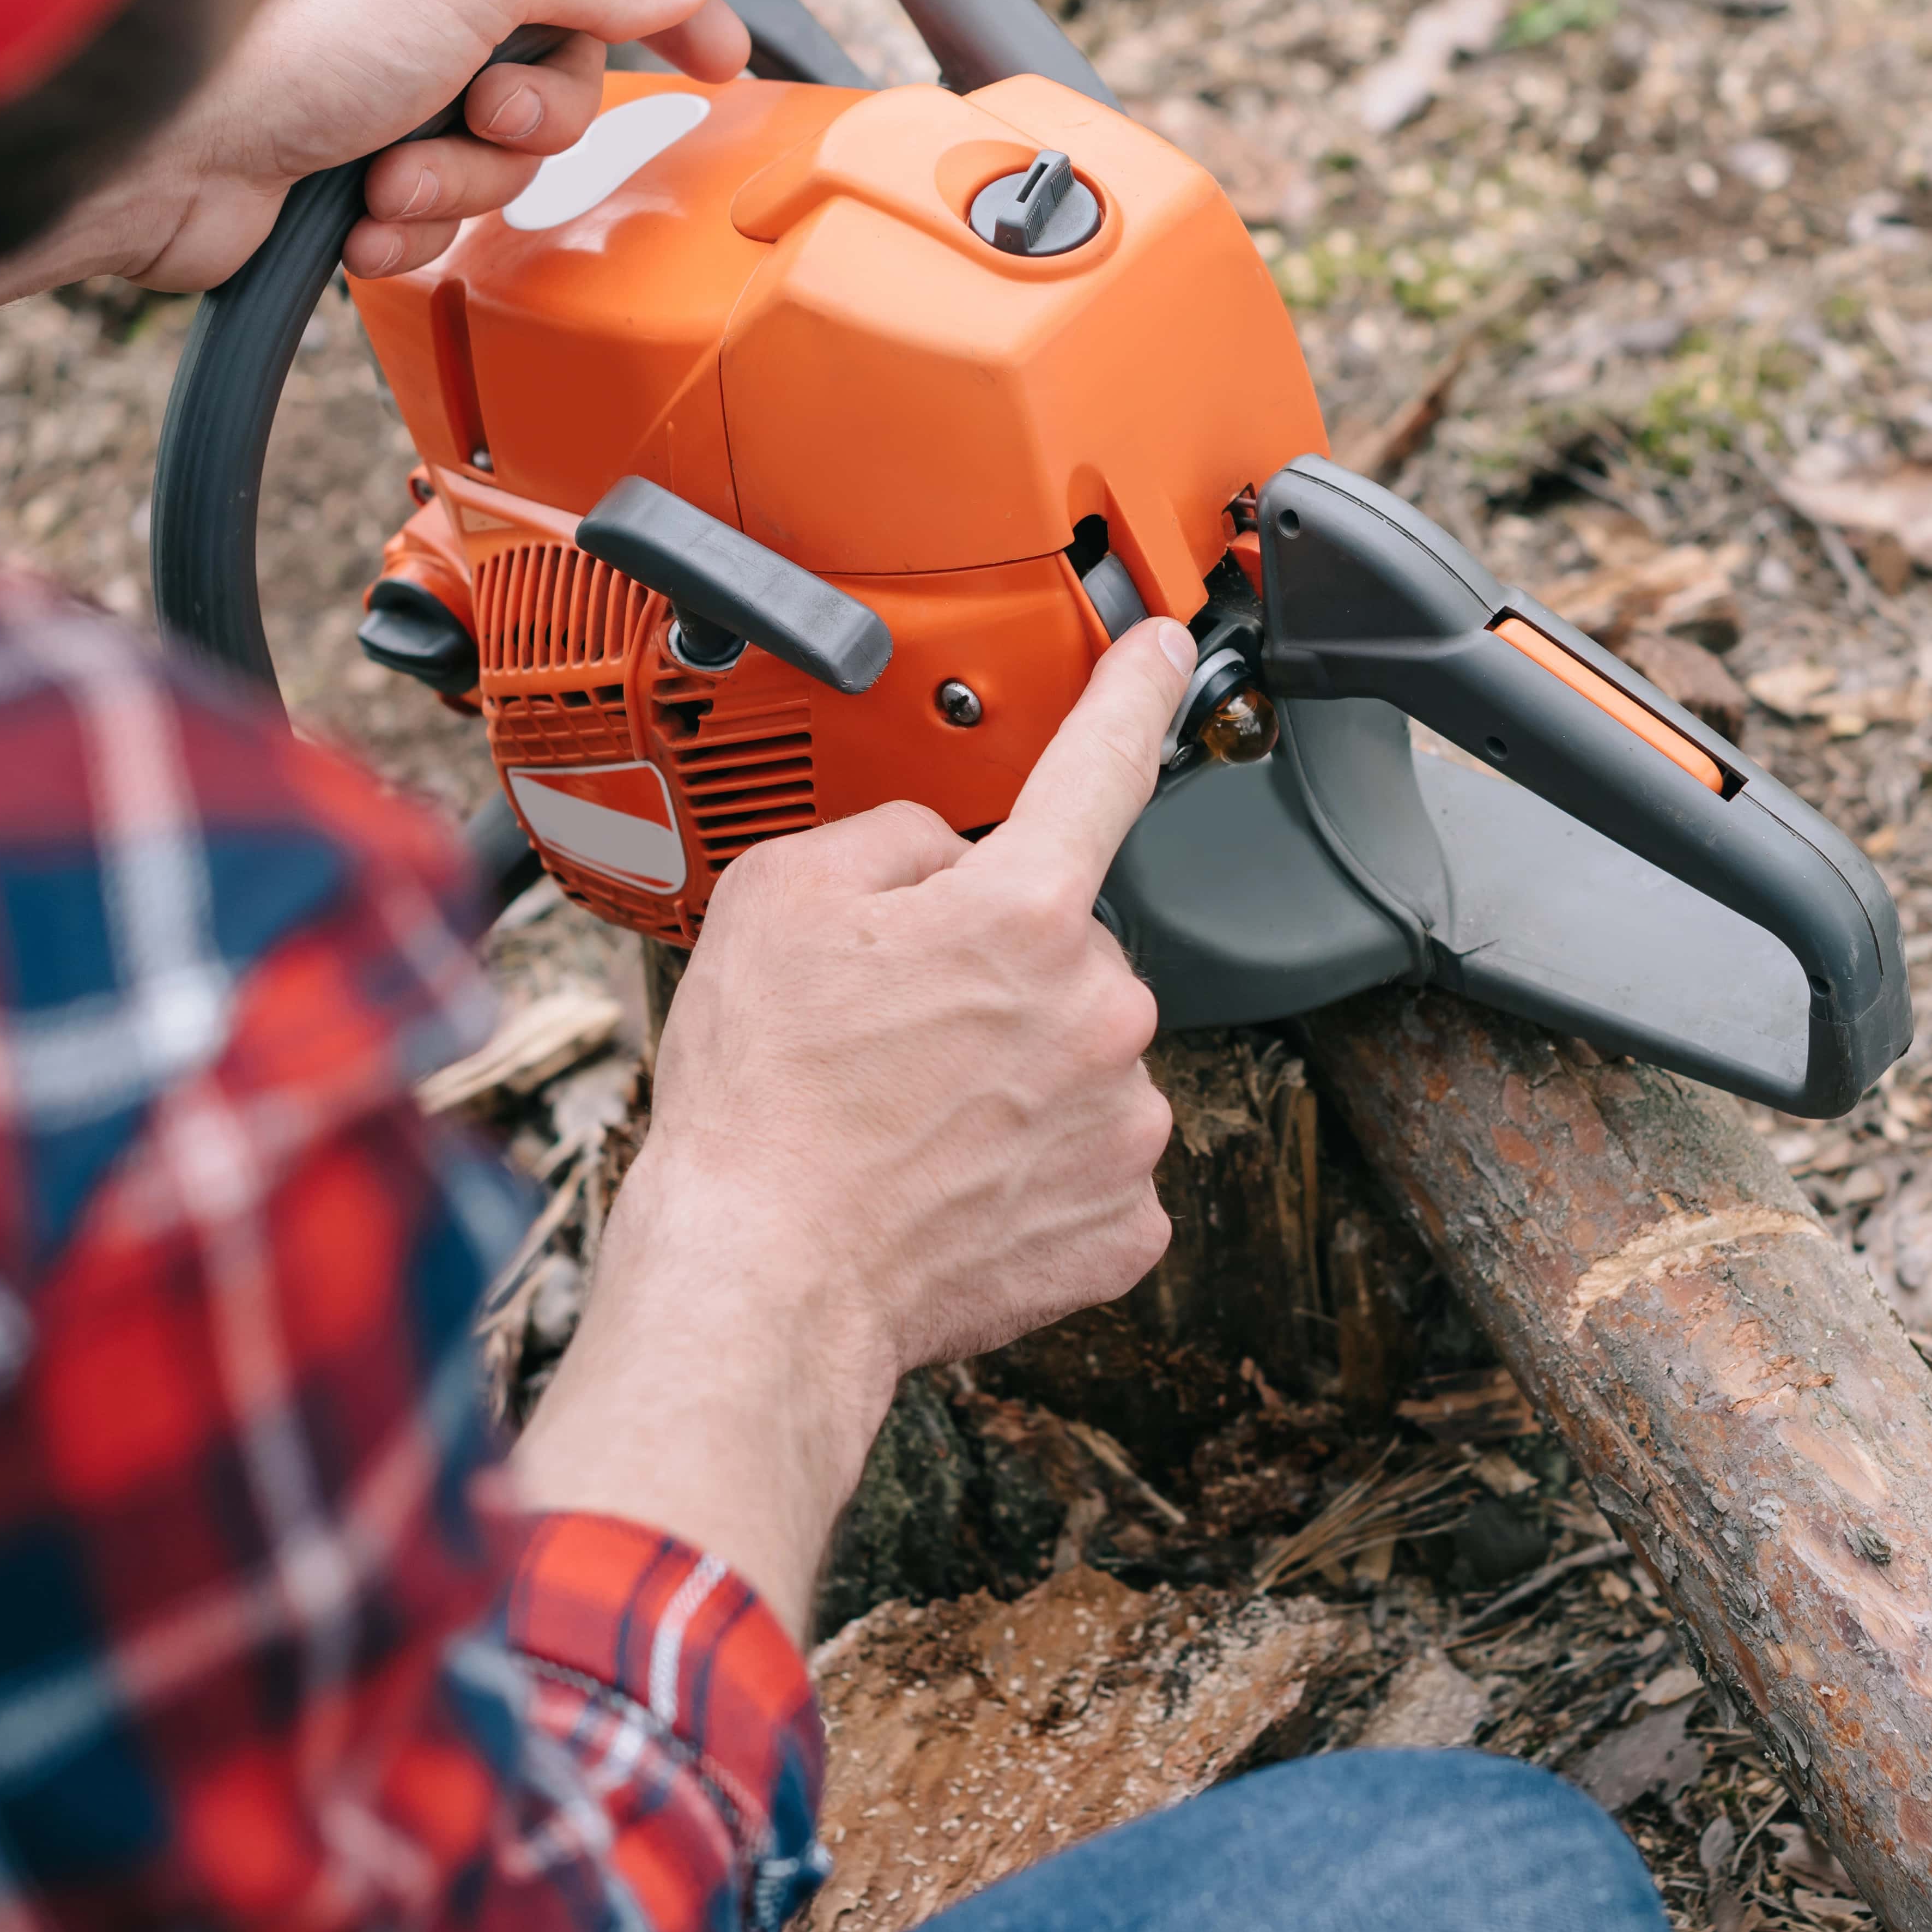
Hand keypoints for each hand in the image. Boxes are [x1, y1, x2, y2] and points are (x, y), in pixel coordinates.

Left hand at [81, 0, 750, 294]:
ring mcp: (393, 94)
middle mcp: (429, 9)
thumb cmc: (283, 42)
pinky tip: (354, 216)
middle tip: (475, 110)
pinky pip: (442, 223)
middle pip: (565, 79)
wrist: (162, 158)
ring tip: (383, 172)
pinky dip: (406, 231)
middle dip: (526, 121)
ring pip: (504, 162)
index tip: (721, 57)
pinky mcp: (360, 176)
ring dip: (452, 181)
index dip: (669, 8)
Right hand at [510, 621, 1197, 1628]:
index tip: (1169, 652)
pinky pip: (1091, 1167)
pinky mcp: (1122, 1223)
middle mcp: (1099, 1007)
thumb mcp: (779, 901)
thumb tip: (943, 856)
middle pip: (1066, 948)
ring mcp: (1121, 1121)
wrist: (762, 1279)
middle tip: (895, 1032)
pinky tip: (955, 1186)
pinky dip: (1034, 1174)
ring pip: (1083, 1060)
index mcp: (1022, 911)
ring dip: (1019, 1076)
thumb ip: (889, 840)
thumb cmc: (762, 1101)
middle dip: (999, 972)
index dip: (1137, 692)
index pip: (1101, 765)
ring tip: (910, 1122)